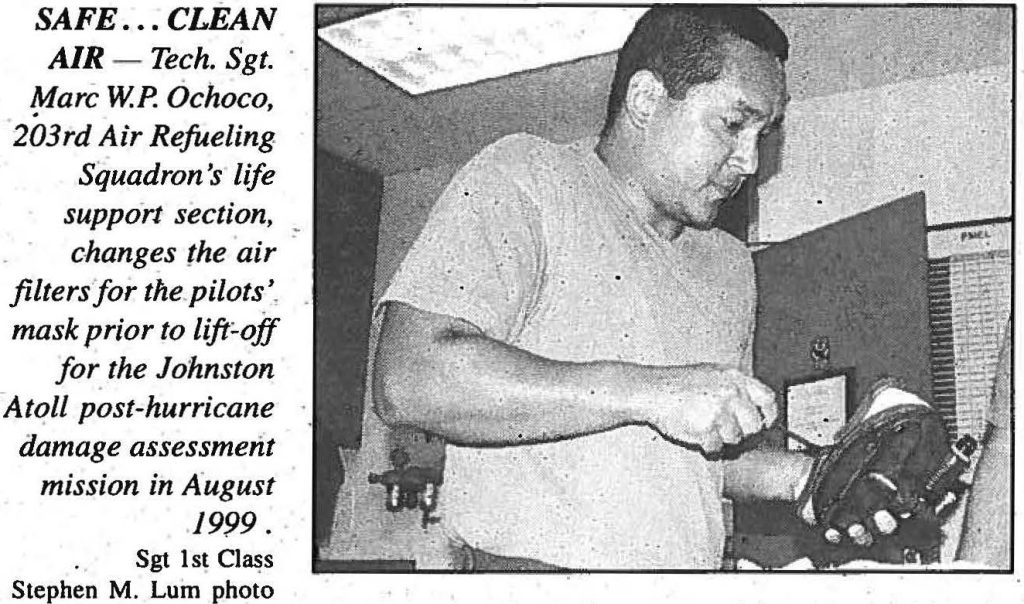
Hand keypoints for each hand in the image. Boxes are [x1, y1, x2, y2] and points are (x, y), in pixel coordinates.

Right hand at [639, 364, 776, 453]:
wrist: (651, 391)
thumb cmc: (678, 385)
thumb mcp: (712, 374)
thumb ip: (736, 388)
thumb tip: (757, 409)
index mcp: (734, 378)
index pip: (767, 399)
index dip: (768, 415)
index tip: (763, 423)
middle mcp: (731, 393)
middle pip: (754, 424)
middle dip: (742, 431)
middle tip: (724, 429)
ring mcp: (719, 411)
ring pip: (735, 438)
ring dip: (721, 438)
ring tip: (704, 426)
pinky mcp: (707, 428)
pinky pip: (716, 447)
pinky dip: (708, 446)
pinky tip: (697, 434)